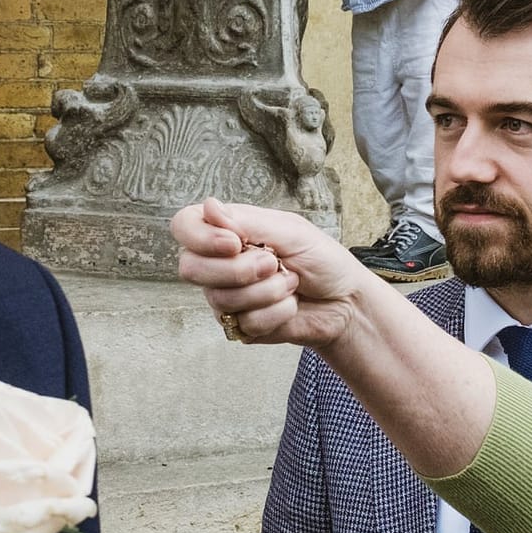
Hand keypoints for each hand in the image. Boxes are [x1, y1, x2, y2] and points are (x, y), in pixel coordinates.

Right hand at [172, 199, 372, 346]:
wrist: (346, 301)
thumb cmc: (322, 260)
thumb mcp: (291, 231)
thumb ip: (248, 222)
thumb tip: (209, 207)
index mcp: (229, 231)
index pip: (184, 226)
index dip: (201, 237)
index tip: (234, 243)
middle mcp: (220, 263)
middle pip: (191, 268)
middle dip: (238, 269)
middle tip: (274, 264)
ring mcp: (227, 296)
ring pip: (220, 299)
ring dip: (266, 291)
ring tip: (291, 283)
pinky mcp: (240, 325)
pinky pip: (243, 322)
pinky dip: (275, 313)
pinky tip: (291, 305)